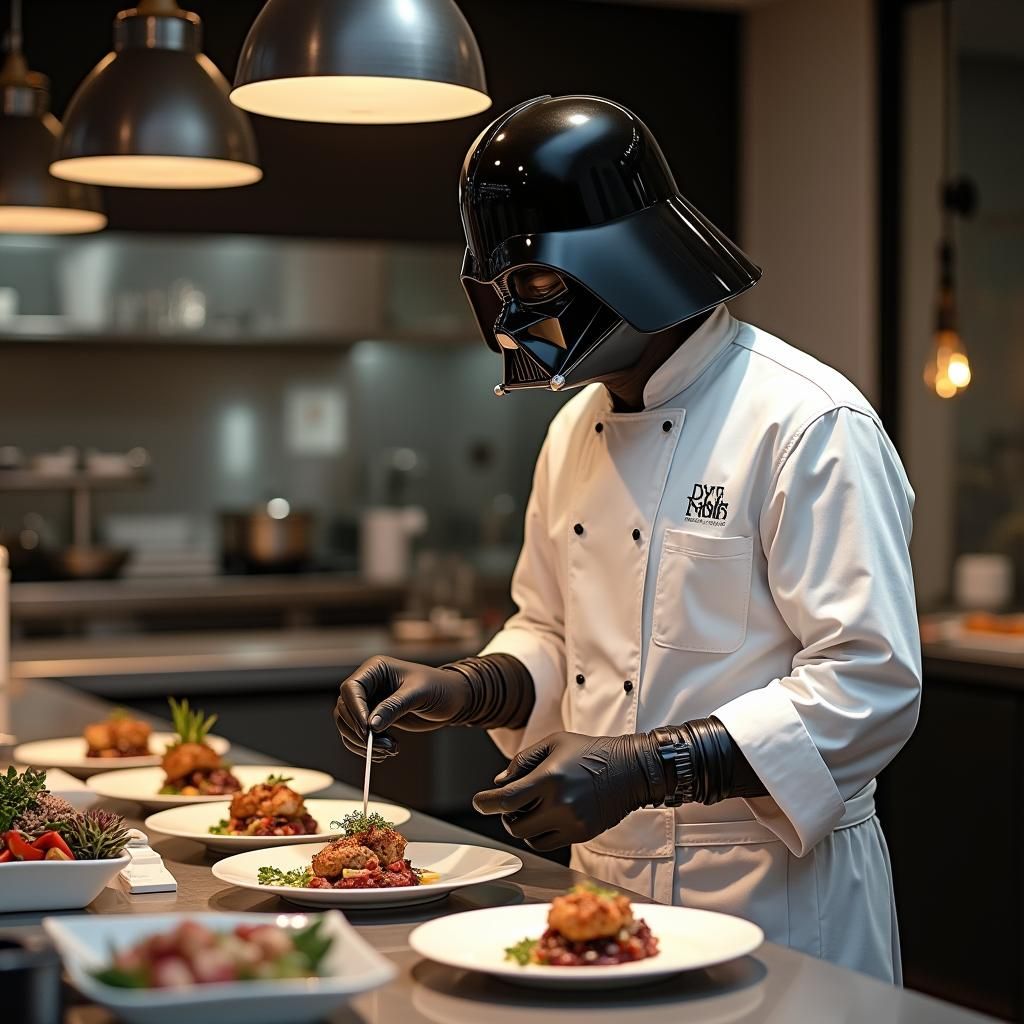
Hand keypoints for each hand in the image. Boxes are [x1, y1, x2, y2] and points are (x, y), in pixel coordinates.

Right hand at [334, 656, 471, 759]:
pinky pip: (358, 735)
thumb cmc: (440, 688)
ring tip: (390, 749)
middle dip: (360, 731)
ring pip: (349, 725)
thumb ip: (394, 707)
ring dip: (363, 743)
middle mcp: (369, 684)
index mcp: (375, 669)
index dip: (355, 710)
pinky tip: (386, 752)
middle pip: (345, 709)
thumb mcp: (419, 694)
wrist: (453, 699)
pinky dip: (367, 748)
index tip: (367, 730)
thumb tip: (371, 725)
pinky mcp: (375, 718)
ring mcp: (370, 702)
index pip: (351, 689)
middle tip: (381, 745)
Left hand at [472, 731, 659, 850]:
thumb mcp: (553, 742)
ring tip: (530, 809)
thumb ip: (523, 761)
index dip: (486, 803)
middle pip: (514, 826)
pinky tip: (546, 817)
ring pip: (529, 839)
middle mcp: (560, 805)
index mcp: (550, 778)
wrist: (630, 770)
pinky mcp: (581, 835)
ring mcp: (571, 823)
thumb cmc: (589, 751)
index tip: (478, 802)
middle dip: (506, 816)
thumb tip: (499, 783)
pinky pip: (547, 843)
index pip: (507, 800)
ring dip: (522, 826)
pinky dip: (539, 834)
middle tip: (511, 803)